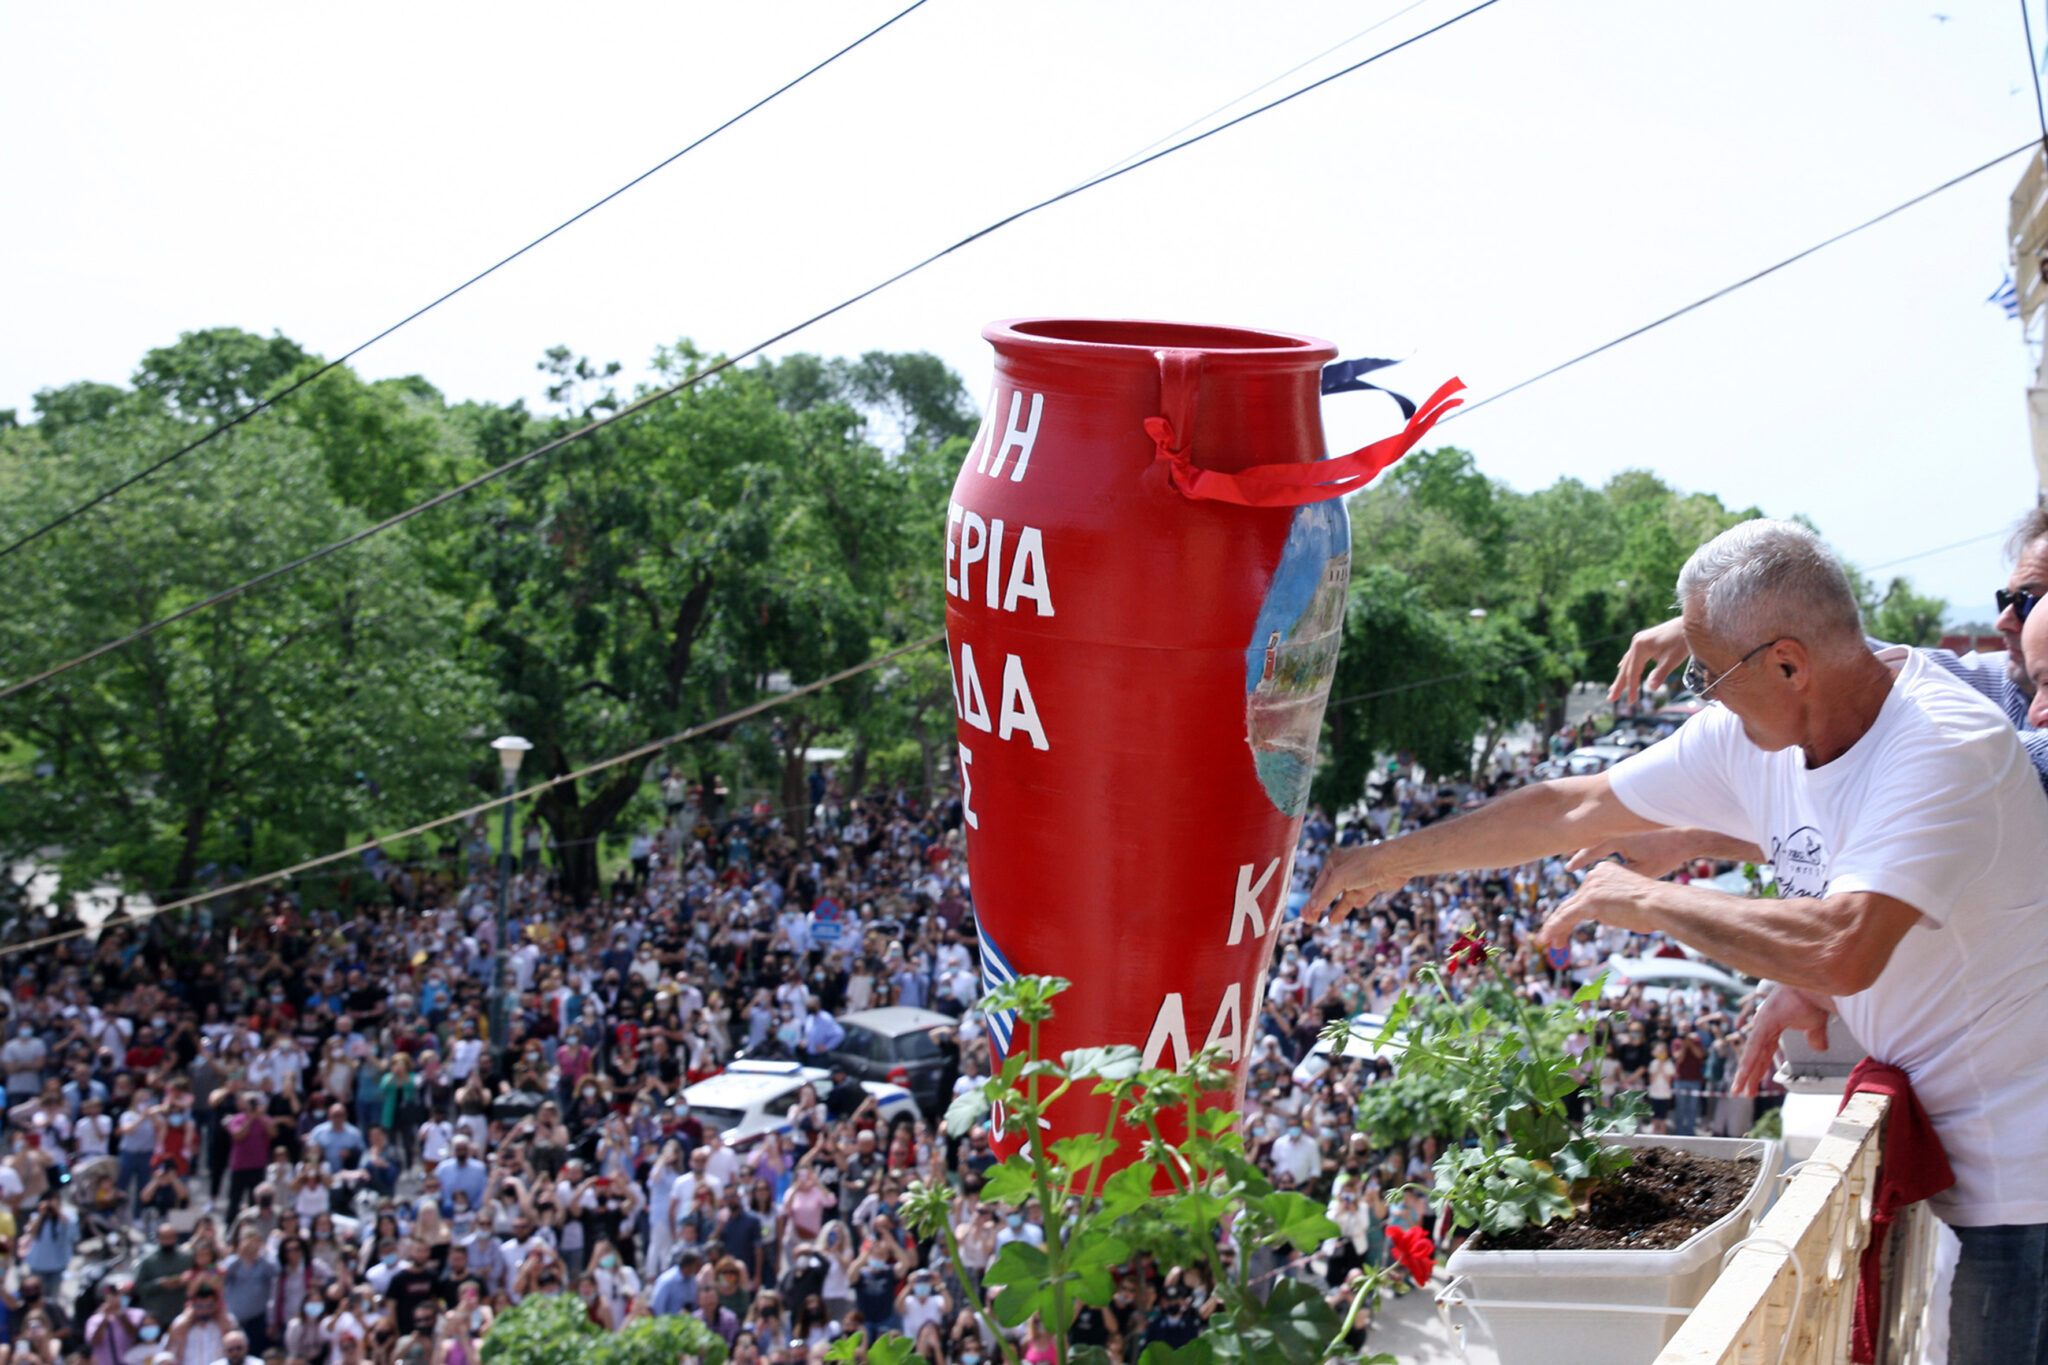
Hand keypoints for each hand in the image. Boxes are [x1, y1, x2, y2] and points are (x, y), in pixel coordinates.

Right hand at [1306, 845, 1405, 924]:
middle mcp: (1345, 869)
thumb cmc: (1364, 865)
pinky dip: (1354, 904)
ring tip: (1332, 922)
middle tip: (1311, 920)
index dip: (1312, 901)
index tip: (1305, 915)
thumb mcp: (1339, 879)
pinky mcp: (1371, 885)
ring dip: (1338, 909)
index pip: (1319, 885)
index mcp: (1334, 862)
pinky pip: (1359, 897)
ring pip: (1345, 897)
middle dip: (1321, 906)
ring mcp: (1359, 877)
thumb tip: (1312, 907)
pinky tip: (1354, 908)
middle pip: (1330, 892)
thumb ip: (1325, 894)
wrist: (1393, 864)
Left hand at [1534, 861, 1659, 951]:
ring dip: (1554, 928)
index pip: (1584, 894)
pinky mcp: (1589, 901)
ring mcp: (1590, 888)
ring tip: (1546, 942)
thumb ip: (1616, 907)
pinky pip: (1566, 917)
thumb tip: (1614, 917)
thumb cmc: (1654, 908)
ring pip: (1566, 910)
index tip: (1568, 925)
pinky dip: (1554, 929)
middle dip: (1560, 921)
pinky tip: (1547, 939)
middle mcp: (1594, 876)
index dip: (1574, 912)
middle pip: (1572, 902)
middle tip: (1552, 937)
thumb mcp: (1630, 903)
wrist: (1660, 904)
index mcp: (1605, 872)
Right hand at [1565, 829, 1709, 882]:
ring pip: (1602, 834)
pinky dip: (1607, 839)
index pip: (1590, 850)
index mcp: (1615, 838)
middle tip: (1568, 857)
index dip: (1578, 861)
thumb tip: (1604, 884)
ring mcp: (1625, 824)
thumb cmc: (1666, 854)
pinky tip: (1609, 848)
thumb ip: (1621, 876)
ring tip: (1581, 851)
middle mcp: (1617, 828)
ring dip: (1593, 843)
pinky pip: (1613, 831)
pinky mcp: (1635, 824)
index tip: (1568, 869)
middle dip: (1580, 849)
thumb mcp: (1641, 871)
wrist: (1689, 835)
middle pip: (1592, 839)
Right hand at [1608, 616, 1689, 702]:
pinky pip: (1632, 656)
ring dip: (1622, 676)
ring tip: (1614, 689)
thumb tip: (1651, 688)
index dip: (1632, 688)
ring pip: (1628, 662)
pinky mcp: (1645, 640)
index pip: (1633, 673)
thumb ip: (1660, 673)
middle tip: (1610, 699)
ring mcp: (1640, 640)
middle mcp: (1636, 643)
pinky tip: (1622, 667)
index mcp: (1640, 647)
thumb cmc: (1683, 641)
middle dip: (1619, 684)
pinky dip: (1628, 665)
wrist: (1691, 623)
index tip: (1631, 703)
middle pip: (1626, 668)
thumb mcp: (1673, 659)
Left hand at [1732, 987, 1830, 1095]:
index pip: (1762, 1052)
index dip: (1758, 1067)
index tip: (1752, 1083)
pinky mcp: (1765, 1022)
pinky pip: (1756, 1047)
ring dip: (1745, 1074)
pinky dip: (1749, 1061)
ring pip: (1752, 1055)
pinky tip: (1743, 1075)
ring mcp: (1762, 1023)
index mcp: (1772, 1026)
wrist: (1818, 986)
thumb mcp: (1816, 1025)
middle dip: (1749, 1075)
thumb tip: (1820, 1048)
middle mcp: (1763, 1026)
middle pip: (1755, 1056)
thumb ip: (1815, 1037)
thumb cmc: (1815, 999)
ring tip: (1738, 1091)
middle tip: (1741, 1092)